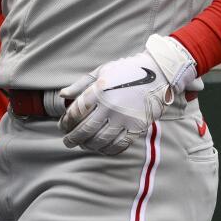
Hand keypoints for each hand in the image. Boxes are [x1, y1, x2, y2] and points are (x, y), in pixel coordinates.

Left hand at [58, 34, 197, 154]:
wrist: (158, 73)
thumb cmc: (126, 70)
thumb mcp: (101, 71)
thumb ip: (80, 85)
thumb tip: (62, 95)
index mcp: (99, 90)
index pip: (76, 112)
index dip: (66, 122)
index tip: (62, 127)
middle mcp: (110, 106)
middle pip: (86, 129)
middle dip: (73, 138)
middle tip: (67, 142)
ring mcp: (124, 118)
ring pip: (101, 140)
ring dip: (88, 145)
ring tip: (83, 145)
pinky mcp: (137, 127)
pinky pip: (119, 145)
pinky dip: (108, 150)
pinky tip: (101, 149)